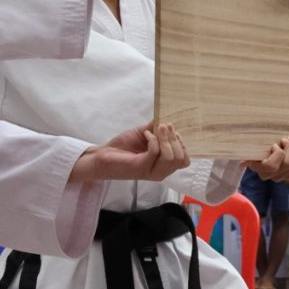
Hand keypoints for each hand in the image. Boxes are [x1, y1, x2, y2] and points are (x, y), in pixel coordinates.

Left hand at [73, 122, 187, 183]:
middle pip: (180, 158)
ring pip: (171, 157)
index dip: (182, 143)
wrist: (104, 155)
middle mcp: (161, 171)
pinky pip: (155, 152)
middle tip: (164, 127)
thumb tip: (168, 117)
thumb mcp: (145, 134)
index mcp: (165, 165)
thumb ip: (157, 128)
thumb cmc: (124, 147)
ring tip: (155, 130)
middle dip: (174, 139)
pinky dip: (153, 140)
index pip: (185, 160)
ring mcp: (151, 172)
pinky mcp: (141, 168)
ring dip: (165, 139)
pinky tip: (145, 135)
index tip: (171, 129)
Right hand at [254, 135, 288, 181]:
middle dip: (284, 148)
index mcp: (265, 174)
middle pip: (287, 163)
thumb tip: (241, 163)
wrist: (278, 144)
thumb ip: (250, 156)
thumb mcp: (255, 150)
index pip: (270, 167)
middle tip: (278, 142)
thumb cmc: (262, 146)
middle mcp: (278, 177)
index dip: (272, 155)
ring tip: (285, 140)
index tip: (270, 146)